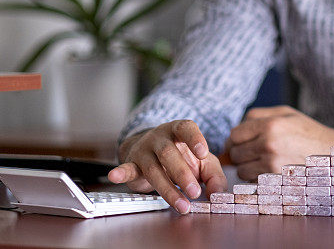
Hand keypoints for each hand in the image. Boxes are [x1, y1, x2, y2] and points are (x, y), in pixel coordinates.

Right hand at [108, 120, 226, 213]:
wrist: (152, 152)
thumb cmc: (182, 156)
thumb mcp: (202, 162)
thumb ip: (214, 175)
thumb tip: (217, 193)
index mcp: (179, 130)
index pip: (186, 128)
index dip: (195, 139)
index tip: (203, 153)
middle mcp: (160, 137)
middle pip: (169, 152)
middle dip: (182, 174)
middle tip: (195, 192)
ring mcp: (145, 149)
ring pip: (154, 168)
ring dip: (167, 188)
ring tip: (181, 204)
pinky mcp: (133, 163)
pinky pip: (127, 167)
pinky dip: (121, 172)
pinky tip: (115, 176)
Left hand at [226, 105, 333, 184]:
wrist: (332, 155)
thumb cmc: (307, 132)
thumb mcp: (284, 113)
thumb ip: (257, 116)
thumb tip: (234, 131)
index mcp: (270, 125)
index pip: (234, 135)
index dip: (235, 139)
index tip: (242, 141)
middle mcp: (269, 145)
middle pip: (235, 154)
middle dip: (241, 153)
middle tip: (254, 151)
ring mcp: (273, 165)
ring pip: (242, 170)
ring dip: (248, 167)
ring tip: (264, 160)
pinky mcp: (277, 181)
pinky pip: (253, 182)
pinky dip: (257, 178)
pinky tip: (270, 170)